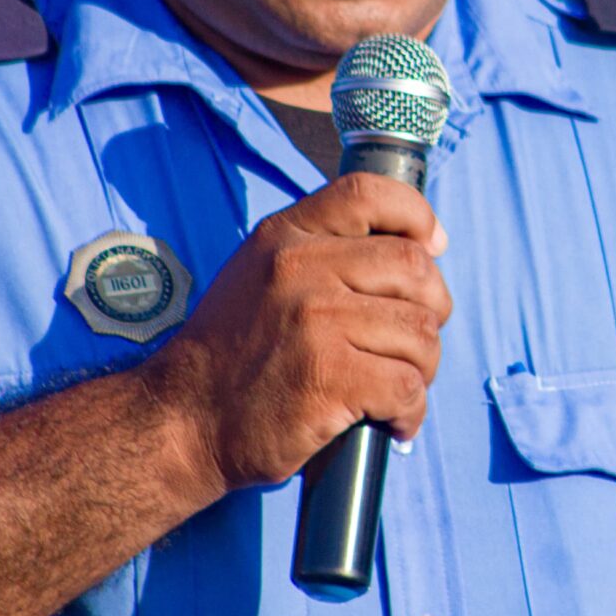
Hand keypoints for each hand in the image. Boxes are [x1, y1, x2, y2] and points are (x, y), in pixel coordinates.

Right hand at [146, 173, 451, 496]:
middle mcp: (300, 269)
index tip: (432, 246)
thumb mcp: (260, 274)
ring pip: (420, 333)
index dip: (417, 215)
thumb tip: (418, 245)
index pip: (370, 193)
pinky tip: (391, 421)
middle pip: (415, 268)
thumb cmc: (231, 355)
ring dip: (423, 369)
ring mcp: (316, 323)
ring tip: (397, 388)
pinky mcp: (329, 379)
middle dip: (431, 310)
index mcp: (285, 237)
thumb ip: (322, 250)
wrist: (182, 422)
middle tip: (412, 344)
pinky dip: (410, 412)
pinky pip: (408, 387)